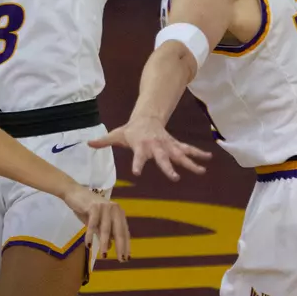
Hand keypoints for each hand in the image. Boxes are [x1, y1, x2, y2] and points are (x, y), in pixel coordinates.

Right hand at [63, 185, 130, 262]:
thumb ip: (104, 233)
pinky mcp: (94, 207)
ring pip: (106, 229)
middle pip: (119, 231)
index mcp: (118, 213)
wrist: (73, 192)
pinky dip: (90, 235)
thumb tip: (111, 247)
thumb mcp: (97, 223)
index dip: (126, 245)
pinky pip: (92, 224)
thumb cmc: (86, 208)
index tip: (127, 258)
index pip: (124, 232)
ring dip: (105, 243)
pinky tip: (89, 245)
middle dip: (120, 247)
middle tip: (121, 260)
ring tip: (104, 256)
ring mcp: (105, 207)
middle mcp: (114, 209)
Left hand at [90, 115, 212, 180]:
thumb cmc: (130, 130)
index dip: (137, 164)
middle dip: (168, 167)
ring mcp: (167, 145)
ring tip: (201, 171)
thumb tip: (88, 143)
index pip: (138, 157)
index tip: (137, 173)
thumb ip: (104, 141)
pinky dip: (198, 153)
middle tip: (174, 178)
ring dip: (190, 162)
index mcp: (141, 146)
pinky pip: (188, 149)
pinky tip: (208, 159)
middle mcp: (156, 146)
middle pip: (163, 158)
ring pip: (180, 154)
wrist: (147, 117)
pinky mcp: (174, 144)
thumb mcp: (116, 134)